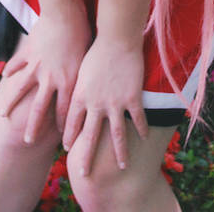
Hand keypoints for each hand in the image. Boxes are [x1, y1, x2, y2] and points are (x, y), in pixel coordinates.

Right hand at [0, 6, 91, 141]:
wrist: (65, 13)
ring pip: (20, 89)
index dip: (63, 127)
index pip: (64, 111)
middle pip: (39, 108)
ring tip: (3, 115)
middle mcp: (50, 78)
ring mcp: (36, 65)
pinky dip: (9, 70)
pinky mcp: (28, 52)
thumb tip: (88, 89)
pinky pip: (16, 63)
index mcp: (67, 81)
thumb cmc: (83, 33)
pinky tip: (3, 76)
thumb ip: (83, 75)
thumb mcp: (87, 58)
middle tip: (28, 140)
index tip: (61, 140)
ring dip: (11, 103)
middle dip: (33, 127)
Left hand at [62, 36, 148, 174]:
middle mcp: (96, 104)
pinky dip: (142, 129)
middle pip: (89, 136)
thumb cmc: (95, 49)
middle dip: (86, 156)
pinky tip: (145, 138)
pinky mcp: (132, 98)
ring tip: (122, 166)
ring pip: (116, 135)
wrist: (116, 38)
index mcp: (80, 96)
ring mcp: (115, 103)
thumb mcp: (80, 70)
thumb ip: (77, 88)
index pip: (72, 123)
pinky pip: (138, 119)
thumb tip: (69, 97)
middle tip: (85, 173)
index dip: (70, 137)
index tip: (68, 149)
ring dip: (119, 153)